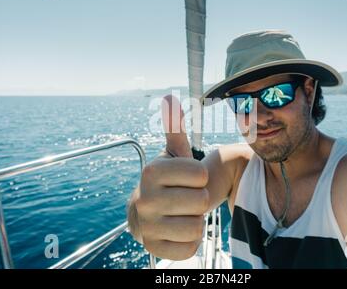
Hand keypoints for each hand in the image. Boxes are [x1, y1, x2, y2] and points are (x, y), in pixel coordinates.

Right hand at [130, 95, 208, 259]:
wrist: (148, 212)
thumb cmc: (168, 180)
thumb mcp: (173, 155)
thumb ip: (175, 129)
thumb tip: (170, 98)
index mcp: (152, 171)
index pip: (201, 175)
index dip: (201, 177)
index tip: (190, 178)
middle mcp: (145, 198)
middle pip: (200, 202)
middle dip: (199, 199)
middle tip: (186, 197)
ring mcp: (147, 225)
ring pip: (197, 226)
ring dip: (195, 220)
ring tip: (182, 213)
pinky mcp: (153, 248)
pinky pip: (189, 247)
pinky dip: (189, 240)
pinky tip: (178, 230)